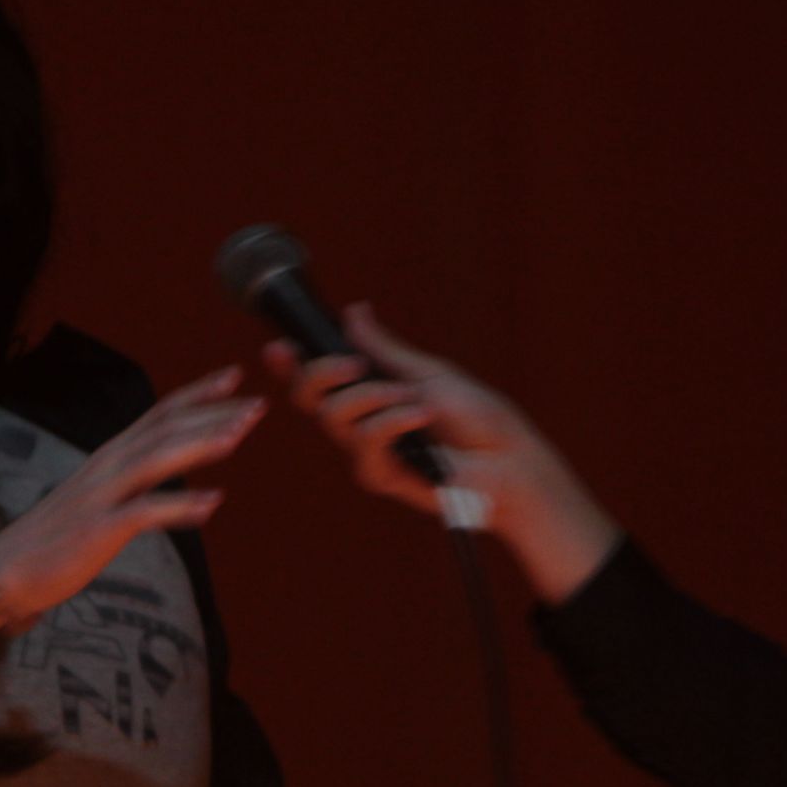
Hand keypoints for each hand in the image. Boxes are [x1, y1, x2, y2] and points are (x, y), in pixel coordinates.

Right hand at [0, 368, 263, 674]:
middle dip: (212, 415)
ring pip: (155, 460)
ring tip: (239, 436)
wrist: (6, 568)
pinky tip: (213, 504)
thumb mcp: (98, 496)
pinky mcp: (97, 529)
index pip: (159, 413)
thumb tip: (168, 469)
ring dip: (200, 446)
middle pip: (164, 429)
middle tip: (258, 406)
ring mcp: (101, 495)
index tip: (236, 379)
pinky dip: (181, 507)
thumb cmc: (55, 536)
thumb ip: (132, 479)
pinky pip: (145, 513)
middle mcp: (106, 465)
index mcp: (109, 455)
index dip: (197, 393)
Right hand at [265, 304, 620, 602]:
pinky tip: (421, 417)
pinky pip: (365, 441)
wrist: (509, 458)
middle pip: (307, 396)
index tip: (277, 346)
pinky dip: (393, 422)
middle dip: (321, 372)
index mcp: (368, 395)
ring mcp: (367, 451)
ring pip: (334, 416)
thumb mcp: (427, 371)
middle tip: (353, 365)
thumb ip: (383, 349)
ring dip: (376, 399)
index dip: (290, 364)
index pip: (316, 380)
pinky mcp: (379, 475)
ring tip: (416, 401)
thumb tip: (355, 311)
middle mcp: (359, 424)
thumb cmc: (477, 417)